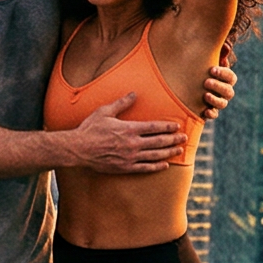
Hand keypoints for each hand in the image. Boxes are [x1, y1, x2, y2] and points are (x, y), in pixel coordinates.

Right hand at [66, 94, 186, 174]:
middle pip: (159, 141)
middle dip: (173, 139)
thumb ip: (121, 103)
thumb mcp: (105, 111)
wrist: (78, 149)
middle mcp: (133, 143)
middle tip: (184, 138)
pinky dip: (156, 166)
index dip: (168, 126)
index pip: (155, 127)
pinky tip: (165, 165)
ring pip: (155, 155)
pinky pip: (145, 168)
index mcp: (129, 128)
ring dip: (169, 152)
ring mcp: (130, 157)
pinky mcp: (125, 167)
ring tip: (179, 151)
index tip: (177, 126)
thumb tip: (134, 94)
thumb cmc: (90, 129)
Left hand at [194, 48, 237, 122]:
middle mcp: (224, 91)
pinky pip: (214, 115)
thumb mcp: (205, 60)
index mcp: (225, 79)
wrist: (186, 83)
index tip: (212, 70)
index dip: (223, 74)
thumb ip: (215, 53)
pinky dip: (211, 114)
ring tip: (205, 95)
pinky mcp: (209, 111)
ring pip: (223, 104)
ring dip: (215, 100)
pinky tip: (205, 111)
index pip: (231, 77)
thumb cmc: (199, 68)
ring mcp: (217, 102)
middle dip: (218, 86)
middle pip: (229, 91)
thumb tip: (227, 46)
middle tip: (206, 82)